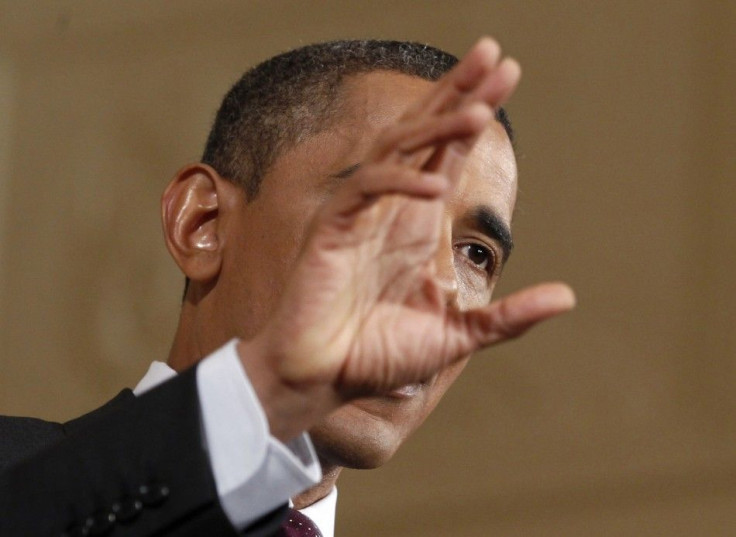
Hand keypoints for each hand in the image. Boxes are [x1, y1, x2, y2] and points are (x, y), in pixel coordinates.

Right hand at [241, 38, 574, 436]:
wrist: (324, 378)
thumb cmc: (378, 355)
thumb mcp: (456, 333)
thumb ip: (508, 315)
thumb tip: (568, 296)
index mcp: (416, 223)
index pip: (447, 153)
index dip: (473, 112)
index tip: (505, 75)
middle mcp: (390, 208)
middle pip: (425, 132)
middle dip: (458, 92)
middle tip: (494, 53)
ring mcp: (360, 214)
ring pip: (397, 149)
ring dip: (436, 127)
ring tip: (480, 110)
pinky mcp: (332, 229)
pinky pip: (366, 190)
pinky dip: (399, 184)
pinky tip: (436, 187)